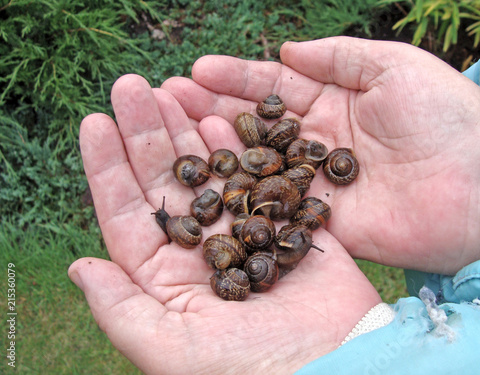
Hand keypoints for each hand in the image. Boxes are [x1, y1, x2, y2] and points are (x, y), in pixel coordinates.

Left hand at [69, 74, 379, 374]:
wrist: (335, 364)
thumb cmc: (251, 369)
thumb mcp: (171, 349)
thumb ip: (120, 310)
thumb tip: (79, 267)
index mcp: (165, 277)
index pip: (127, 213)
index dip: (107, 168)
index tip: (95, 122)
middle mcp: (198, 248)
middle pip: (165, 181)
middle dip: (145, 133)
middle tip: (131, 86)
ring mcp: (239, 230)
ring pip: (206, 170)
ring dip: (186, 130)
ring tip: (170, 89)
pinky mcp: (278, 220)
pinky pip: (253, 174)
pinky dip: (237, 145)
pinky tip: (218, 117)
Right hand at [162, 37, 479, 273]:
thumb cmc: (445, 117)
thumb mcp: (392, 66)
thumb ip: (338, 57)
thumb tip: (285, 50)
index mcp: (332, 102)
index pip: (272, 86)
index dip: (233, 78)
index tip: (194, 72)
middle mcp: (313, 142)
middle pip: (253, 124)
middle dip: (210, 110)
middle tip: (166, 101)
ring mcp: (312, 182)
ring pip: (254, 163)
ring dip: (215, 149)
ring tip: (172, 133)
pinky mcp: (317, 220)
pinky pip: (271, 203)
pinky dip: (240, 191)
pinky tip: (207, 180)